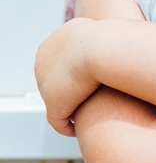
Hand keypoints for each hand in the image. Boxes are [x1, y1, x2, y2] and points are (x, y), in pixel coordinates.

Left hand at [35, 18, 99, 136]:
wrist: (100, 48)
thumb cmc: (105, 38)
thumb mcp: (100, 31)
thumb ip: (97, 38)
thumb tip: (106, 44)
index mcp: (47, 48)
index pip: (57, 64)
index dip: (72, 74)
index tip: (88, 81)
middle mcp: (41, 67)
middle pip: (54, 84)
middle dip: (69, 92)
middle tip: (89, 100)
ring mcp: (45, 87)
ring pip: (57, 102)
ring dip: (70, 110)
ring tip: (87, 115)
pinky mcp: (54, 106)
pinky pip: (58, 122)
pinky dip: (66, 128)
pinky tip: (78, 131)